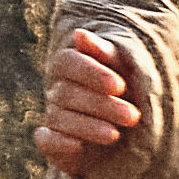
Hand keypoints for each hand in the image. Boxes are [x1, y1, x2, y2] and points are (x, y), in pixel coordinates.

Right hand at [34, 24, 150, 176]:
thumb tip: (80, 34)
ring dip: (89, 126)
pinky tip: (77, 145)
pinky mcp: (52, 142)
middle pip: (67, 93)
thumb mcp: (123, 69)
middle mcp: (58, 90)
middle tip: (133, 116)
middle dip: (101, 105)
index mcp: (70, 66)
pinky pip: (45, 140)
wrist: (128, 131)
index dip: (91, 73)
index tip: (119, 85)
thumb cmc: (127, 91)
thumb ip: (104, 53)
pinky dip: (58, 142)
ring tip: (116, 134)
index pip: (68, 62)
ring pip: (60, 118)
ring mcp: (54, 116)